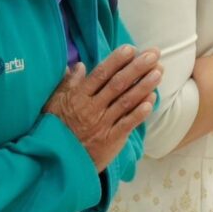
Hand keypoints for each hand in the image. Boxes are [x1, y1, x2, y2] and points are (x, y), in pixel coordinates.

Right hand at [44, 45, 161, 171]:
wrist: (57, 162)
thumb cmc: (55, 129)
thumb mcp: (53, 104)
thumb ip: (67, 84)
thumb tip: (78, 65)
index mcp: (78, 98)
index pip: (100, 75)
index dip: (116, 61)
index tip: (131, 49)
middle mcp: (91, 109)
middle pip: (118, 84)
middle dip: (137, 68)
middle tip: (153, 54)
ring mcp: (102, 124)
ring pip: (126, 101)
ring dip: (144, 86)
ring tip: (159, 71)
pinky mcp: (111, 139)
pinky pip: (127, 124)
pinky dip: (140, 112)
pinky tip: (152, 100)